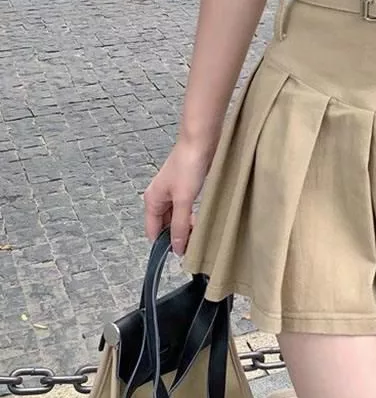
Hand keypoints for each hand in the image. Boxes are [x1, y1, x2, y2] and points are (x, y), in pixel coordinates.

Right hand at [143, 140, 211, 255]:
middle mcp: (159, 197)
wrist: (200, 142)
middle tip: (194, 246)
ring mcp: (172, 192)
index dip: (164, 245)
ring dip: (186, 227)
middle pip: (165, 226)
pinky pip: (185, 209)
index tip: (179, 255)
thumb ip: (181, 224)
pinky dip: (192, 217)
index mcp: (152, 200)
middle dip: (178, 236)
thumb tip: (177, 247)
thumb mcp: (184, 199)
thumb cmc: (188, 165)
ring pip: (176, 218)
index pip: (153, 232)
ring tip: (200, 234)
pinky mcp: (186, 188)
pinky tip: (202, 221)